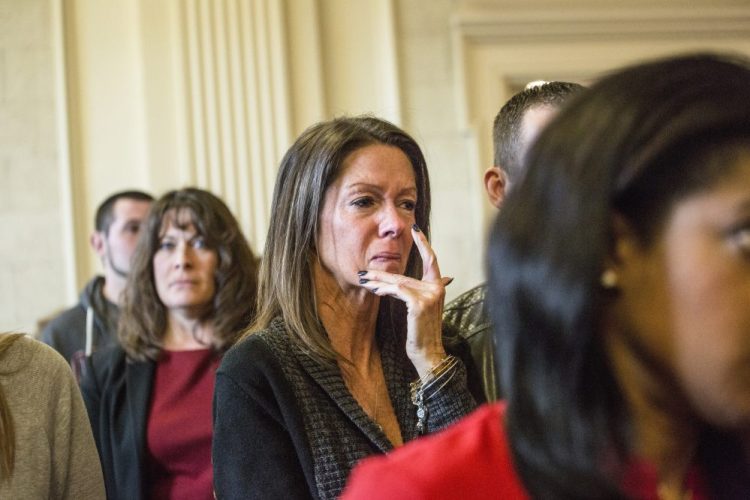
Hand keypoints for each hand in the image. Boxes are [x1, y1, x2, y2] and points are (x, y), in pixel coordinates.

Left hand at [357, 224, 452, 377]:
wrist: (429, 353)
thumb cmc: (423, 332)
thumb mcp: (425, 309)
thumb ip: (425, 291)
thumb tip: (428, 279)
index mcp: (439, 286)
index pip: (432, 259)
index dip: (424, 243)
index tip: (416, 229)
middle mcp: (437, 288)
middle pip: (405, 274)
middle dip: (382, 273)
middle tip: (365, 272)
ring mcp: (430, 295)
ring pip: (399, 282)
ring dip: (379, 282)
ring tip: (364, 281)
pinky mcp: (419, 303)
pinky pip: (398, 291)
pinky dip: (385, 290)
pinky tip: (375, 290)